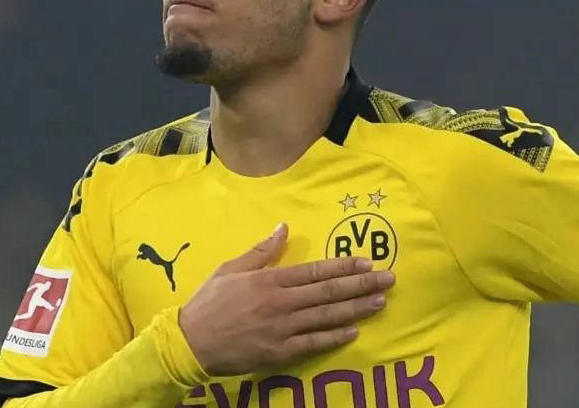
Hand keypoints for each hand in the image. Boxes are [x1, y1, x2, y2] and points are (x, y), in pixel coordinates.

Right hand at [178, 223, 394, 375]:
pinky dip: (334, 337)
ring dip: (355, 309)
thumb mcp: (232, 268)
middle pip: (328, 292)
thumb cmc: (210, 301)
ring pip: (326, 317)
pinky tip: (354, 330)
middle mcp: (281, 302)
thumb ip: (262, 250)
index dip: (344, 266)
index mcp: (270, 279)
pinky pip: (312, 343)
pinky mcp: (279, 352)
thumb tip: (284, 227)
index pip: (315, 271)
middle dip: (361, 285)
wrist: (190, 341)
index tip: (367, 262)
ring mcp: (282, 328)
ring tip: (379, 302)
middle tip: (389, 280)